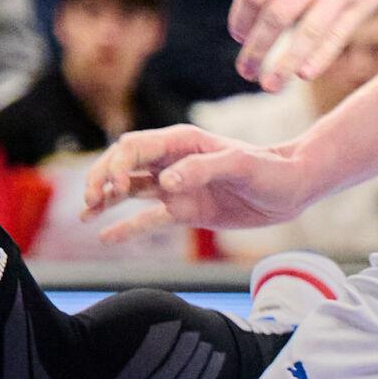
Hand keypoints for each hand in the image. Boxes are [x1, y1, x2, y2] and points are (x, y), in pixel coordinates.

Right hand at [80, 124, 315, 235]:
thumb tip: (164, 183)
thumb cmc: (269, 169)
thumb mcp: (239, 165)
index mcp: (181, 142)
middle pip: (123, 165)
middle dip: (102, 179)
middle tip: (90, 200)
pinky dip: (126, 227)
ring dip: (106, 199)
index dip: (117, 164)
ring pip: (129, 190)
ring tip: (85, 213)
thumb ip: (201, 169)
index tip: (116, 187)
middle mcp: (171, 162)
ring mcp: (175, 187)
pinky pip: (148, 219)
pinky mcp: (183, 210)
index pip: (135, 147)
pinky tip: (105, 236)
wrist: (292, 189)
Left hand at [230, 0, 377, 88]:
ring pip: (307, 32)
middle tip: (245, 71)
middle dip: (255, 49)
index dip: (241, 18)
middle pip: (275, 16)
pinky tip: (303, 74)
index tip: (237, 37)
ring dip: (284, 64)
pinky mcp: (366, 0)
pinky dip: (320, 56)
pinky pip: (339, 34)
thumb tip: (249, 3)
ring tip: (269, 86)